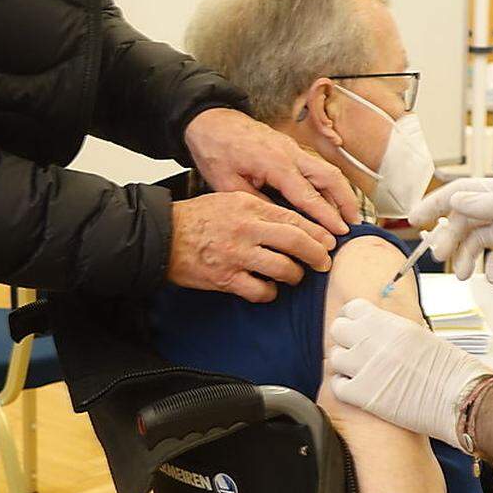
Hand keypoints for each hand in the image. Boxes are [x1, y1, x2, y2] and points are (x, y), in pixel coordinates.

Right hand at [168, 191, 334, 302]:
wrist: (162, 235)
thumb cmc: (195, 218)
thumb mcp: (229, 200)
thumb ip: (259, 209)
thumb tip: (288, 222)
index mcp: (249, 207)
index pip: (294, 219)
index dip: (317, 232)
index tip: (330, 241)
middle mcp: (247, 229)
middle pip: (296, 242)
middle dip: (317, 255)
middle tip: (324, 263)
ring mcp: (237, 255)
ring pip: (283, 269)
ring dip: (294, 276)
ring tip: (294, 276)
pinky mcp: (226, 278)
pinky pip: (261, 291)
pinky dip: (269, 293)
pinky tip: (268, 290)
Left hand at [184, 108, 360, 234]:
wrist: (210, 121)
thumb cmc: (215, 150)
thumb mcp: (227, 183)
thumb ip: (256, 202)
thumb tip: (279, 222)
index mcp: (275, 163)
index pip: (308, 195)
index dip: (326, 216)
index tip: (340, 233)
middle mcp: (290, 153)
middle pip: (330, 176)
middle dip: (346, 201)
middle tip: (355, 225)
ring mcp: (293, 148)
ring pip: (327, 169)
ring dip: (341, 192)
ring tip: (349, 216)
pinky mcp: (290, 148)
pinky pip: (316, 166)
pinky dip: (328, 184)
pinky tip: (330, 200)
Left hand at [328, 298, 492, 447]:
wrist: (459, 398)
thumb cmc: (450, 370)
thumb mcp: (420, 335)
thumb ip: (394, 330)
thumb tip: (379, 329)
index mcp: (389, 324)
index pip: (353, 309)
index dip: (354, 319)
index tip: (358, 328)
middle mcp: (373, 341)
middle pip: (338, 330)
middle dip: (346, 339)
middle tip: (357, 351)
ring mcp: (365, 367)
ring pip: (335, 357)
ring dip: (345, 364)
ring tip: (361, 372)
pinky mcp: (361, 394)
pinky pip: (337, 385)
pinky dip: (345, 387)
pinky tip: (360, 389)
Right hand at [410, 176, 492, 286]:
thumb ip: (489, 207)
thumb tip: (454, 201)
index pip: (461, 193)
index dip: (436, 204)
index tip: (415, 221)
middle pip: (464, 221)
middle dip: (450, 239)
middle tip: (440, 258)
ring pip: (477, 244)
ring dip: (468, 260)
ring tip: (466, 276)